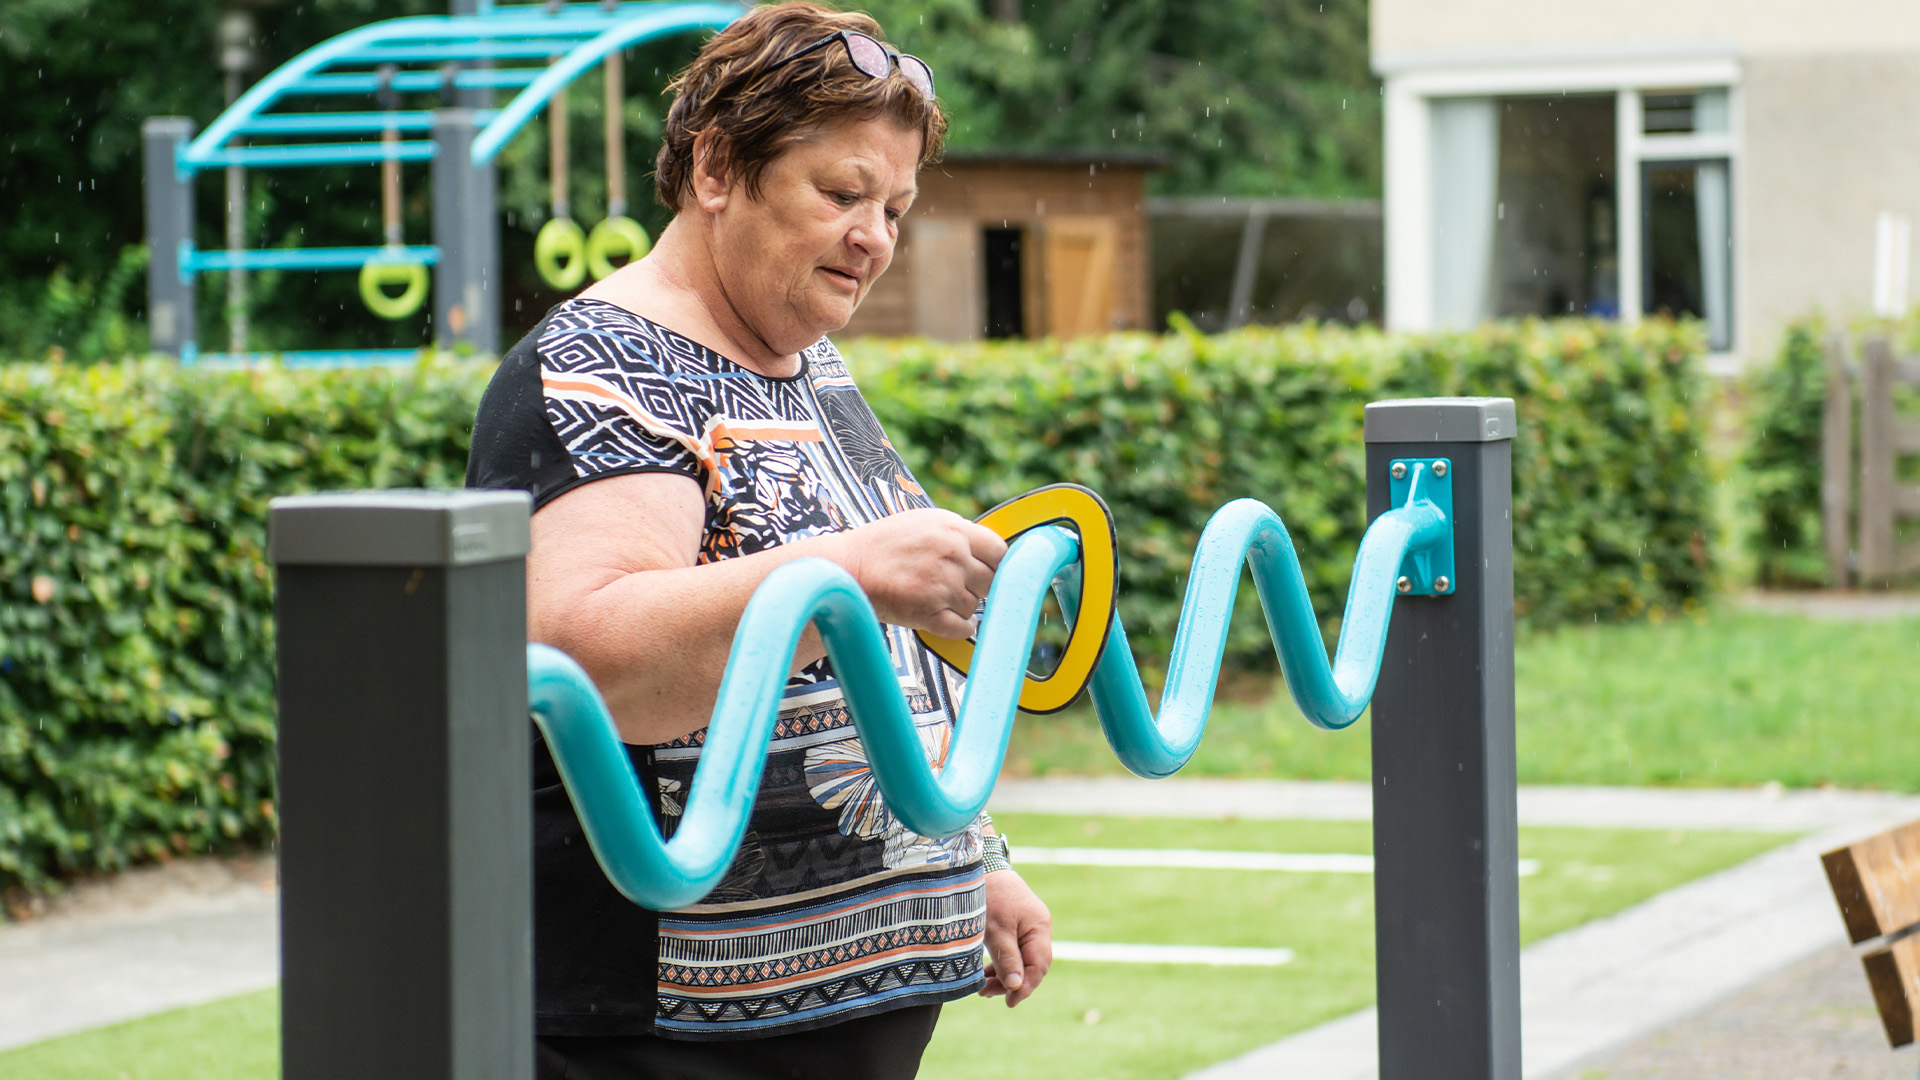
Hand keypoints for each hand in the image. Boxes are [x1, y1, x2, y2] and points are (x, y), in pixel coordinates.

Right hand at [832, 508, 1005, 638]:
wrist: (846, 568)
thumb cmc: (881, 546)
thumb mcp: (922, 522)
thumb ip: (957, 534)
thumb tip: (989, 551)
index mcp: (952, 528)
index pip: (999, 551)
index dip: (995, 564)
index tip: (987, 571)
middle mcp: (951, 554)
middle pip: (990, 581)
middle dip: (976, 586)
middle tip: (954, 586)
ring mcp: (941, 584)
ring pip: (974, 606)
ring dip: (959, 606)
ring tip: (935, 597)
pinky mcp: (929, 612)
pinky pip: (962, 628)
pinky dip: (956, 627)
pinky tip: (941, 617)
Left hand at [980, 868, 1050, 1006]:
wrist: (979, 865)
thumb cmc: (988, 895)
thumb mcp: (996, 930)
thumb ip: (1008, 959)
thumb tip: (1017, 987)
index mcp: (1039, 927)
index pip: (1039, 965)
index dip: (1026, 986)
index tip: (1009, 1002)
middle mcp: (1037, 927)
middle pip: (1031, 965)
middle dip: (1011, 983)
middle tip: (986, 994)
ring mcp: (1026, 926)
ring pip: (1020, 959)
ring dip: (1003, 975)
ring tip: (982, 988)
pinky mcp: (1013, 925)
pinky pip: (1012, 950)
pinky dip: (1000, 963)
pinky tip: (986, 974)